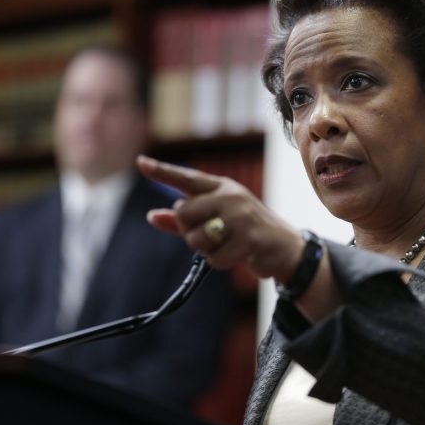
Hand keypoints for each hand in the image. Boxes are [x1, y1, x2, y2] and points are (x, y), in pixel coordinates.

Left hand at [136, 155, 303, 279]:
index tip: (140, 162)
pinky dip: (220, 262)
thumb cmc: (246, 232)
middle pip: (183, 212)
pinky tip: (236, 255)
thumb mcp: (217, 221)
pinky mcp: (248, 238)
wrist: (284, 248)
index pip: (187, 178)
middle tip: (212, 236)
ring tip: (226, 245)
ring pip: (195, 237)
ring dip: (206, 250)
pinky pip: (214, 257)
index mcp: (222, 187)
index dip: (162, 171)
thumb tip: (152, 216)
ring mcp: (240, 216)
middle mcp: (230, 196)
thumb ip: (185, 220)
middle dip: (189, 230)